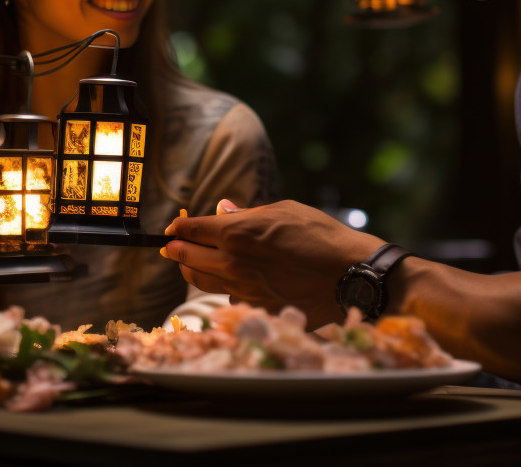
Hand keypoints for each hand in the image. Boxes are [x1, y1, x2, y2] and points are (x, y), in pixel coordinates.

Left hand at [162, 199, 384, 328]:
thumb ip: (247, 214)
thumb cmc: (320, 235)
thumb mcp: (282, 211)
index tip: (172, 227)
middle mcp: (233, 265)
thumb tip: (222, 211)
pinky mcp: (258, 309)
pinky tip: (229, 281)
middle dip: (176, 250)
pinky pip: (230, 298)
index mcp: (236, 234)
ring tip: (189, 264)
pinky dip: (224, 288)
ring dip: (192, 272)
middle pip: (188, 260)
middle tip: (171, 246)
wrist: (349, 274)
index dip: (178, 227)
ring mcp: (244, 291)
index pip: (191, 230)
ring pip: (203, 283)